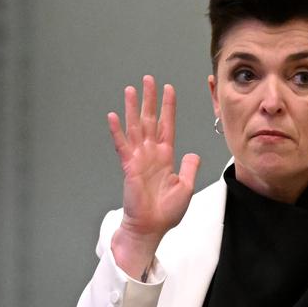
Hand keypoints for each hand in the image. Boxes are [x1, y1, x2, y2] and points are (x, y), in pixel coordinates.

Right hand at [108, 75, 199, 277]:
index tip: (169, 89)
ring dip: (133, 108)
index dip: (168, 108)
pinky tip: (114, 116)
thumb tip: (193, 154)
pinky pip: (122, 145)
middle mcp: (151, 154)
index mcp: (166, 157)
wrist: (151, 226)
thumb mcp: (185, 187)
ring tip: (131, 90)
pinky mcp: (129, 167)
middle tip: (148, 80)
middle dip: (150, 100)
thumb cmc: (166, 211)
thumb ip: (189, 168)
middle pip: (150, 120)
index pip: (167, 126)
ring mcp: (139, 158)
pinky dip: (117, 131)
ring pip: (136, 127)